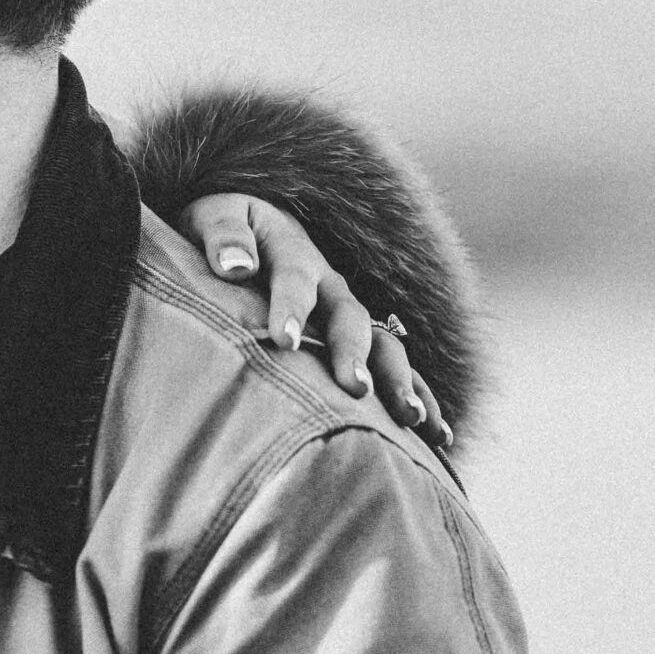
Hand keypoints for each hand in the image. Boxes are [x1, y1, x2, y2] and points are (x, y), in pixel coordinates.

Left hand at [177, 193, 451, 448]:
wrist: (251, 226)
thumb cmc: (221, 227)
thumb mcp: (215, 217)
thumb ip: (224, 238)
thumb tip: (234, 267)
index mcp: (292, 252)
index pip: (293, 279)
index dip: (290, 308)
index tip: (284, 341)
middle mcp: (330, 285)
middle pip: (348, 318)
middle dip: (352, 353)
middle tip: (355, 388)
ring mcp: (349, 312)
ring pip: (383, 344)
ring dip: (398, 379)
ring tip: (410, 418)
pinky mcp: (359, 338)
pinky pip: (396, 367)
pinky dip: (420, 396)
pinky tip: (439, 436)